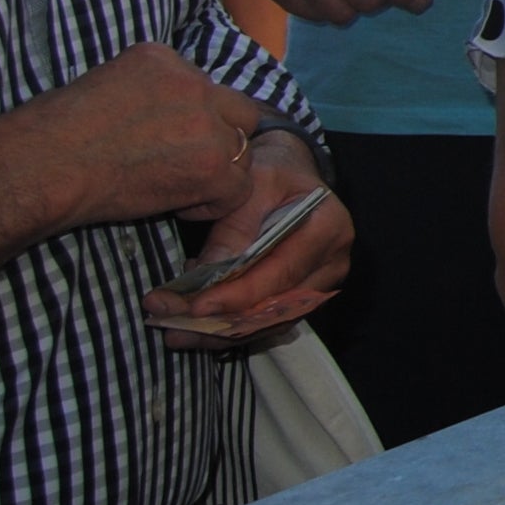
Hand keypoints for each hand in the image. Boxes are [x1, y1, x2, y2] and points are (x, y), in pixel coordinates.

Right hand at [0, 44, 276, 238]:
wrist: (44, 165)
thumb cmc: (57, 134)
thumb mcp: (107, 85)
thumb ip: (151, 91)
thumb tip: (169, 113)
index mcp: (163, 57)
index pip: (205, 86)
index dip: (195, 117)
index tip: (170, 139)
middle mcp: (192, 82)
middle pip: (238, 110)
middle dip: (221, 137)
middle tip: (189, 162)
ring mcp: (206, 122)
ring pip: (242, 149)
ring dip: (217, 170)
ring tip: (176, 185)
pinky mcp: (211, 164)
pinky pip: (238, 186)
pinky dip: (214, 202)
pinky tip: (179, 203)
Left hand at [143, 131, 352, 347]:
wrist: (291, 170)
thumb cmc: (272, 171)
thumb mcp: (253, 184)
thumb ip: (235, 227)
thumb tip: (208, 271)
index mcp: (328, 229)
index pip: (280, 274)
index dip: (237, 296)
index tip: (193, 307)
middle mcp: (333, 263)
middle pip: (276, 307)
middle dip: (220, 321)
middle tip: (171, 326)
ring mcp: (322, 283)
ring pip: (271, 322)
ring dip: (223, 332)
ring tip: (176, 334)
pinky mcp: (305, 295)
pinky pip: (269, 321)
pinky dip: (232, 328)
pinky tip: (197, 328)